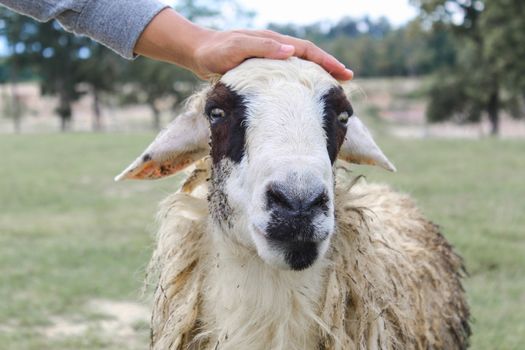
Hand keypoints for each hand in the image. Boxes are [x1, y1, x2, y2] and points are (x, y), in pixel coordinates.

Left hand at [135, 9, 352, 80]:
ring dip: (317, 74)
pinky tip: (304, 92)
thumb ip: (262, 48)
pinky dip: (301, 81)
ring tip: (333, 87)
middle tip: (348, 79)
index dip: (327, 61)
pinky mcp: (263, 69)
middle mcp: (275, 49)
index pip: (307, 50)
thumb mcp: (236, 48)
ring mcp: (269, 58)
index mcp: (273, 42)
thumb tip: (291, 51)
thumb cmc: (215, 51)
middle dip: (329, 67)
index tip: (344, 73)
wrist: (198, 52)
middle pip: (309, 56)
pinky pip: (288, 74)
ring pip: (300, 65)